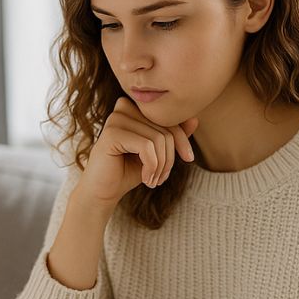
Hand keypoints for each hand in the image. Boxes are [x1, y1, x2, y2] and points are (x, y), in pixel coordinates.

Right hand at [76, 97, 198, 206]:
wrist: (103, 191)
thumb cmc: (128, 170)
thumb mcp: (157, 152)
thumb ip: (172, 135)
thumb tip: (195, 119)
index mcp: (134, 108)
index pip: (170, 117)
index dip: (183, 139)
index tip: (188, 159)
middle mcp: (124, 107)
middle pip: (166, 128)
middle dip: (170, 157)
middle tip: (162, 178)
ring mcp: (116, 118)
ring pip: (158, 138)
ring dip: (161, 165)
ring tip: (153, 180)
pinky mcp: (111, 133)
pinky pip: (146, 147)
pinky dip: (152, 166)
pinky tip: (146, 179)